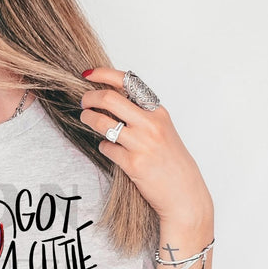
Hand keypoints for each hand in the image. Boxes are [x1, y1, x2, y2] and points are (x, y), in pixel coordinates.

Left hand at [80, 68, 212, 228]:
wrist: (184, 194)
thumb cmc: (171, 162)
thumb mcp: (162, 130)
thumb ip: (140, 114)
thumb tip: (110, 98)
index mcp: (158, 112)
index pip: (128, 82)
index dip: (103, 74)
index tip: (88, 74)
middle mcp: (151, 124)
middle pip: (109, 99)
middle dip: (89, 98)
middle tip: (83, 102)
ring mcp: (142, 143)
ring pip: (102, 122)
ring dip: (88, 119)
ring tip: (87, 120)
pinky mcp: (133, 164)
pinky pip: (106, 148)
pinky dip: (103, 147)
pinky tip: (110, 149)